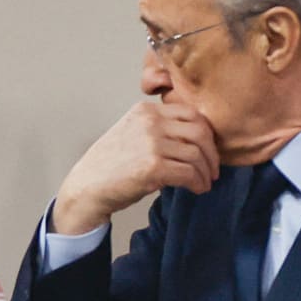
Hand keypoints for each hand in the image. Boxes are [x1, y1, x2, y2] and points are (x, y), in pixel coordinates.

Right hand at [50, 99, 219, 234]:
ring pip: (197, 154)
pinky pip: (189, 173)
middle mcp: (150, 122)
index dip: (207, 135)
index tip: (208, 151)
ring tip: (204, 183)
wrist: (87, 186)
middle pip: (200, 131)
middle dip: (212, 153)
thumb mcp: (134, 134)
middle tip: (213, 170)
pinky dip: (198, 183)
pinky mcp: (153, 166)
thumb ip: (160, 130)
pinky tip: (197, 189)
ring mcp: (151, 143)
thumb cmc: (111, 165)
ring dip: (205, 172)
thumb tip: (197, 141)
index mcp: (146, 110)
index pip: (191, 114)